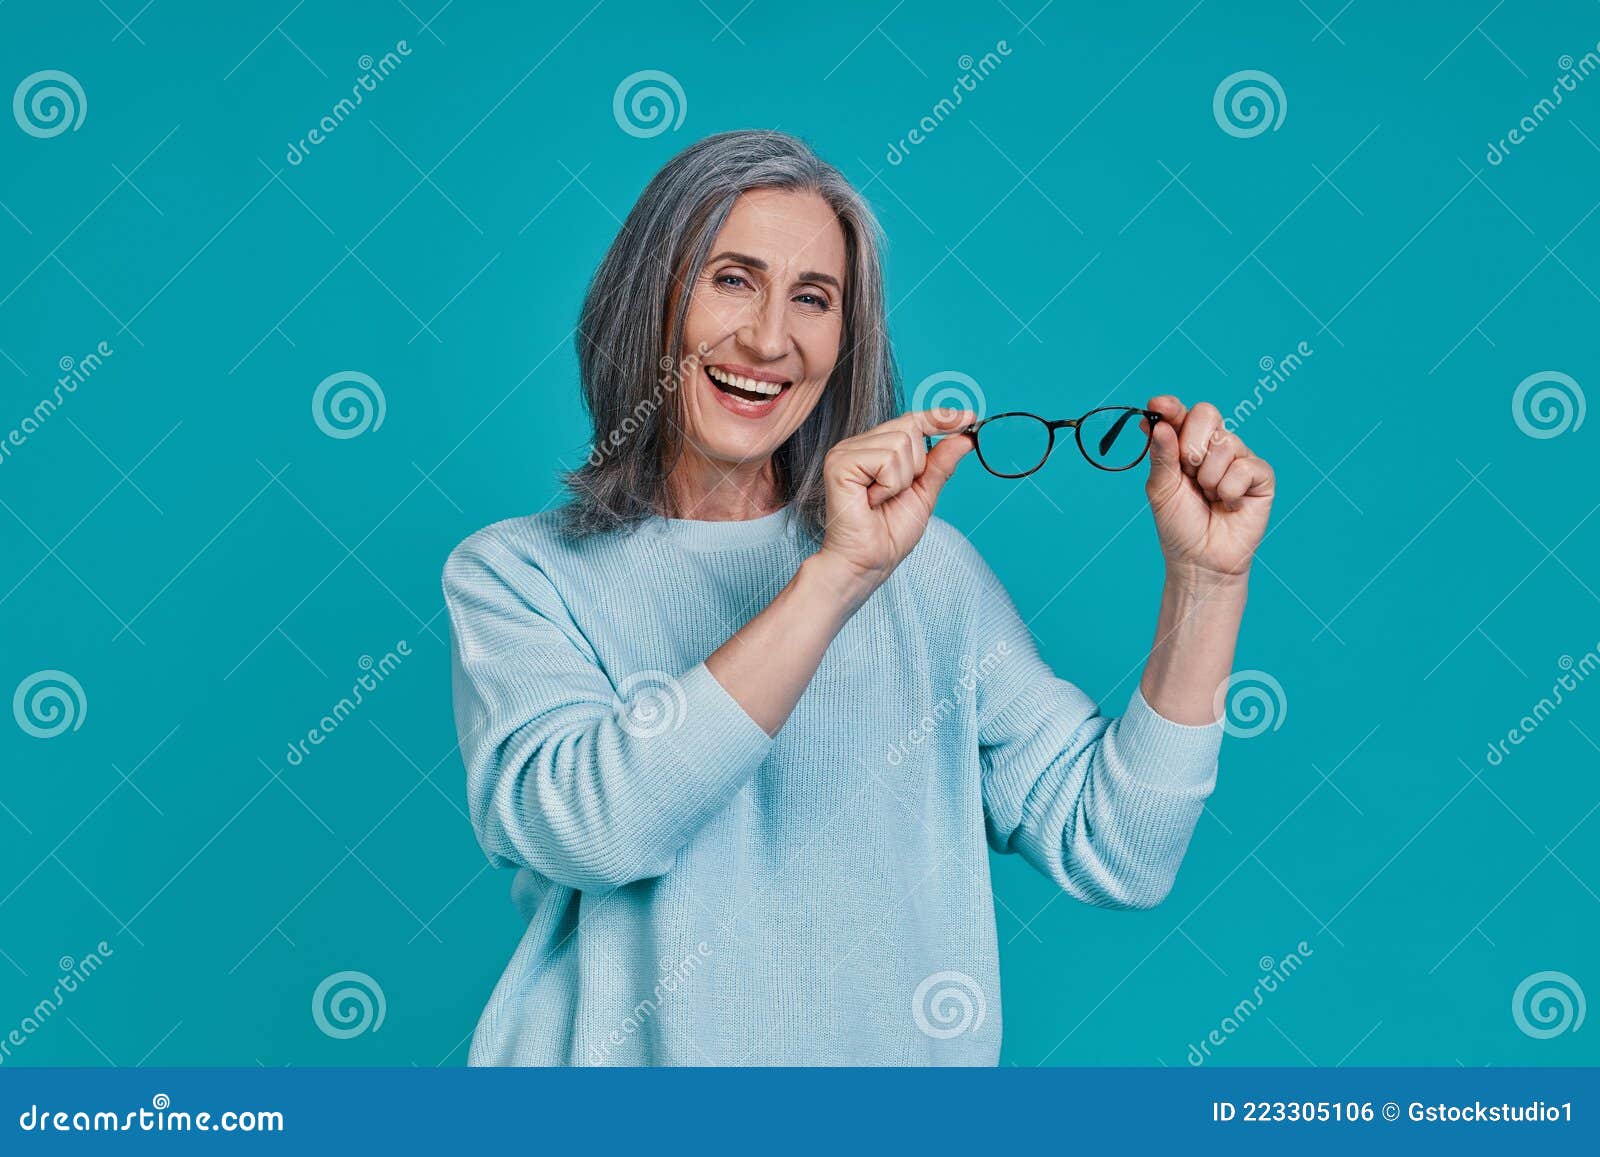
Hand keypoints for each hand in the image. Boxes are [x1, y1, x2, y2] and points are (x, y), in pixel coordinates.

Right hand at [815, 407, 974, 596]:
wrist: (867, 562)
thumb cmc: (888, 535)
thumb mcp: (924, 494)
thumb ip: (941, 464)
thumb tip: (965, 437)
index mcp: (874, 449)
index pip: (911, 420)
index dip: (939, 418)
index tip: (969, 417)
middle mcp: (858, 445)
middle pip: (909, 426)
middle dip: (917, 465)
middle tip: (896, 493)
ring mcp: (846, 452)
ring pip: (901, 442)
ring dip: (902, 479)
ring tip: (881, 499)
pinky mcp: (840, 463)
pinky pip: (886, 459)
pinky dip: (889, 485)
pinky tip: (871, 501)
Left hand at [1143, 396, 1273, 584]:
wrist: (1200, 559)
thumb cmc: (1179, 525)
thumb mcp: (1161, 489)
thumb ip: (1160, 454)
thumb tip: (1156, 423)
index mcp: (1186, 445)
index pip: (1181, 413)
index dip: (1171, 407)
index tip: (1159, 406)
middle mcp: (1214, 447)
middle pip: (1207, 414)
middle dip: (1191, 447)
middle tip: (1189, 474)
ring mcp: (1239, 459)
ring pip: (1225, 443)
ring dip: (1209, 477)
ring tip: (1210, 497)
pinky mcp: (1261, 476)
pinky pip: (1245, 467)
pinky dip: (1230, 490)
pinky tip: (1230, 505)